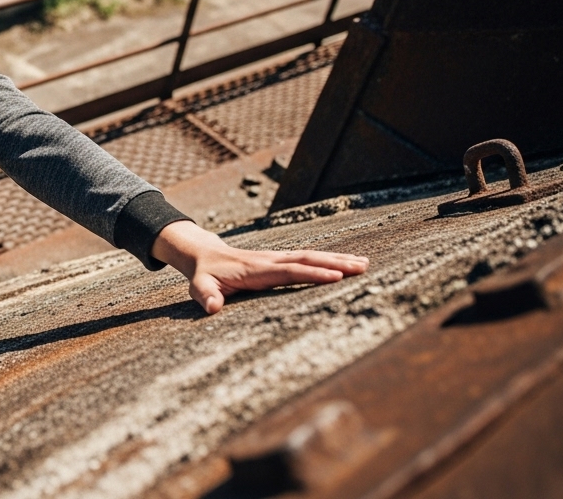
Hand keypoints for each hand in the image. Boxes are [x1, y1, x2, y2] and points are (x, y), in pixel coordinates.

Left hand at [150, 220, 367, 313]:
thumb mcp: (199, 287)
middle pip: (306, 259)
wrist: (204, 254)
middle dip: (334, 263)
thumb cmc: (203, 275)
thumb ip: (206, 296)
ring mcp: (276, 258)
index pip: (288, 271)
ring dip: (337, 259)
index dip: (311, 274)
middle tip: (362, 267)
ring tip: (364, 263)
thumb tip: (212, 308)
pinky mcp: (279, 260)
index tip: (335, 277)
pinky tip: (346, 262)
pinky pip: (307, 258)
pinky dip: (328, 259)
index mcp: (256, 270)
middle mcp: (270, 260)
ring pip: (310, 256)